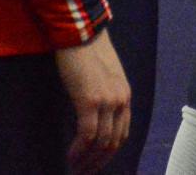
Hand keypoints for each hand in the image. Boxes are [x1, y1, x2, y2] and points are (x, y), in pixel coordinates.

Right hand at [55, 30, 129, 174]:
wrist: (81, 35)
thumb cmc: (89, 53)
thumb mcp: (105, 77)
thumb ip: (105, 96)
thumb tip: (95, 116)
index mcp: (125, 96)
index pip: (122, 133)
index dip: (109, 153)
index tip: (96, 164)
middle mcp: (121, 101)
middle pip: (114, 142)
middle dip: (99, 162)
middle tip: (84, 172)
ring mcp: (107, 102)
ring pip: (101, 142)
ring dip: (87, 160)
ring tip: (75, 169)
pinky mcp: (90, 101)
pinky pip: (87, 135)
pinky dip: (79, 150)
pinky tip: (70, 157)